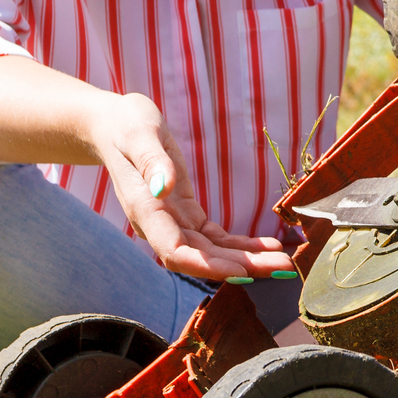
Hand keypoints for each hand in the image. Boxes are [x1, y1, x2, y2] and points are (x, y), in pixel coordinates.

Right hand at [88, 92, 295, 281]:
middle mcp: (159, 224)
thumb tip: (163, 187)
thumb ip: (152, 162)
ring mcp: (173, 222)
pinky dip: (241, 244)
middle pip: (200, 258)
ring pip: (211, 252)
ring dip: (247, 259)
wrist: (115, 127)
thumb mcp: (139, 134)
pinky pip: (215, 238)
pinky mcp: (186, 214)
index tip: (241, 271)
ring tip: (282, 261)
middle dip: (240, 266)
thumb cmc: (125, 126)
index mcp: (145, 210)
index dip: (207, 265)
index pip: (175, 252)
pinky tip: (266, 246)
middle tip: (282, 268)